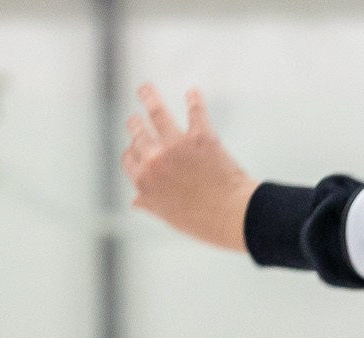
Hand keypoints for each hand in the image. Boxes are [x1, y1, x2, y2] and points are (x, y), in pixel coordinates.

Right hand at [121, 84, 254, 251]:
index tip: (136, 147)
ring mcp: (176, 145)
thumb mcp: (170, 217)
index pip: (129, 158)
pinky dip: (194, 99)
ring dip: (149, 96)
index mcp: (144, 181)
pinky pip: (195, 111)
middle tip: (135, 118)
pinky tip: (192, 92)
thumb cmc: (203, 222)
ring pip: (156, 112)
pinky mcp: (200, 136)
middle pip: (138, 133)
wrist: (234, 217)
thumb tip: (135, 202)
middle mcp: (154, 159)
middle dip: (136, 124)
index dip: (132, 151)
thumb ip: (151, 203)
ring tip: (145, 88)